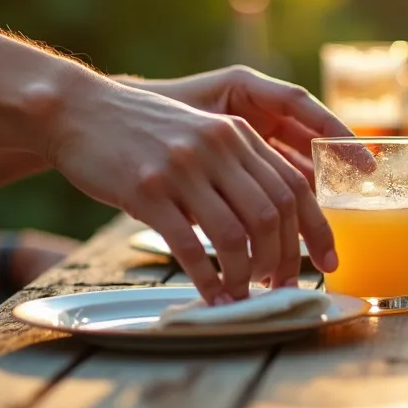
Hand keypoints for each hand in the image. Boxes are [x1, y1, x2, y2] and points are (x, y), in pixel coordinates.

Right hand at [45, 78, 337, 303]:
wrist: (78, 111)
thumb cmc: (141, 133)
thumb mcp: (200, 136)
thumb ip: (235, 166)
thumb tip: (272, 222)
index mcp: (237, 134)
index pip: (294, 186)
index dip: (317, 229)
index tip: (329, 261)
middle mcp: (217, 147)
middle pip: (272, 214)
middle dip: (284, 259)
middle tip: (281, 286)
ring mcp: (183, 168)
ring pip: (236, 234)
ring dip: (247, 275)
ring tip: (246, 296)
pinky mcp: (147, 190)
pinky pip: (190, 246)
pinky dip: (209, 279)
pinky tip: (213, 296)